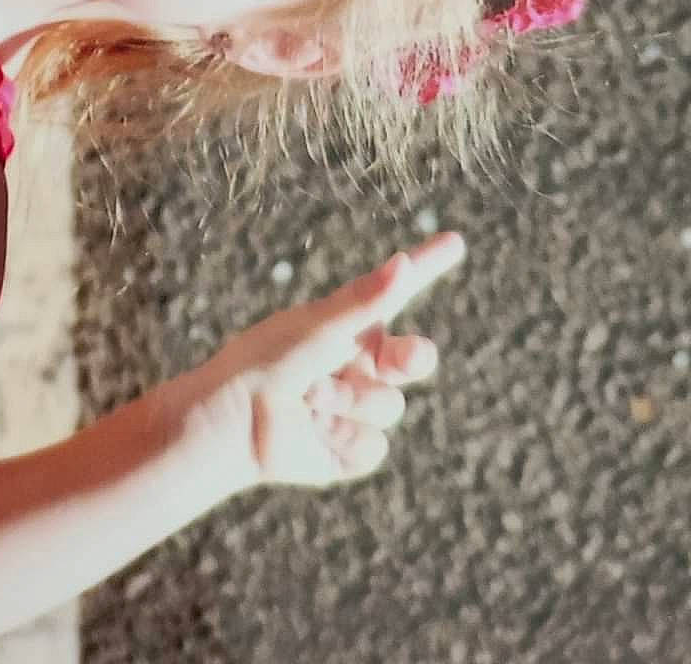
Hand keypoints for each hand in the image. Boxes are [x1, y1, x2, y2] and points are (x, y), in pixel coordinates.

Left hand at [188, 231, 465, 490]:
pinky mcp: (348, 449)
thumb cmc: (269, 363)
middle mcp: (358, 362)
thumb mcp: (319, 328)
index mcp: (350, 324)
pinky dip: (344, 439)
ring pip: (390, 406)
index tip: (456, 241)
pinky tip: (313, 433)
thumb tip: (404, 262)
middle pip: (414, 358)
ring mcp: (356, 406)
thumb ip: (366, 303)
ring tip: (311, 398)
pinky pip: (373, 447)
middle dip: (413, 358)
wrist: (234, 423)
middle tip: (397, 359)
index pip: (398, 291)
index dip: (428, 266)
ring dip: (353, 403)